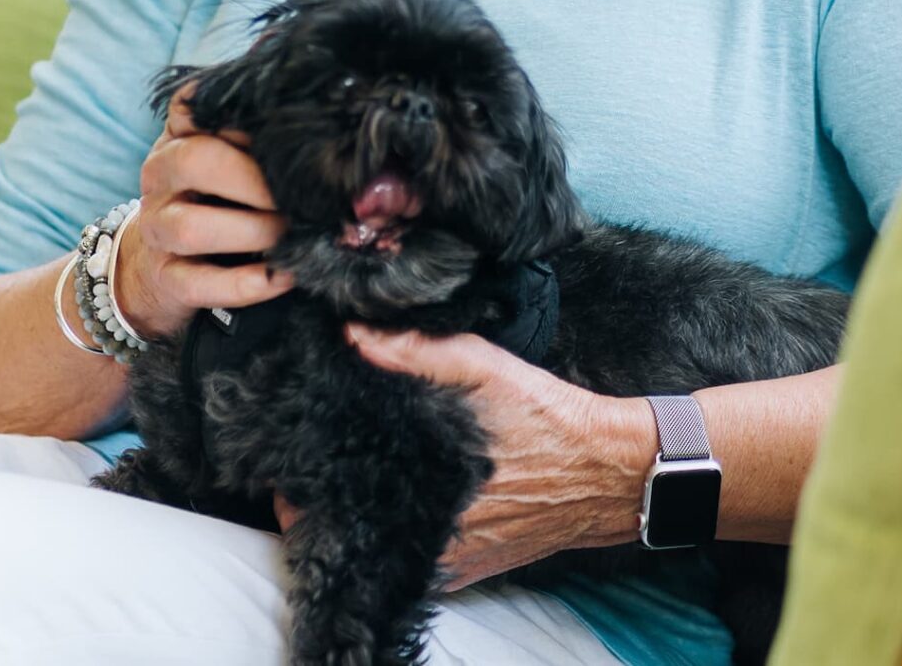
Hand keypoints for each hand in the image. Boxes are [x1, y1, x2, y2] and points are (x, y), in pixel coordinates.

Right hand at [112, 79, 293, 339]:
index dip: (243, 116)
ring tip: (294, 235)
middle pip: (195, 162)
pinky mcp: (165, 278)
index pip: (194, 106)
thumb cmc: (212, 199)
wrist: (159, 264)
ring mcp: (157, 228)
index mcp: (177, 136)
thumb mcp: (225, 157)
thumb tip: (321, 124)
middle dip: (256, 180)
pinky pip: (200, 283)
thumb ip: (256, 137)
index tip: (289, 131)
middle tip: (303, 196)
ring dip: (254, 232)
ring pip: (192, 229)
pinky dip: (246, 284)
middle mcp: (160, 176)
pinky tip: (285, 276)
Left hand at [309, 324, 646, 589]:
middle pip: (348, 534)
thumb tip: (354, 333)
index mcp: (426, 486)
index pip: (332, 506)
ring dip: (360, 526)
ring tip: (350, 490)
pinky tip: (399, 511)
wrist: (608, 470)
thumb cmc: (549, 417)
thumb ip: (416, 352)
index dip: (301, 487)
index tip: (293, 462)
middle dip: (325, 505)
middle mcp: (435, 535)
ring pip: (379, 554)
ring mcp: (453, 560)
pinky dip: (399, 543)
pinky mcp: (471, 569)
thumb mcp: (486, 369)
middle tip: (317, 471)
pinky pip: (415, 567)